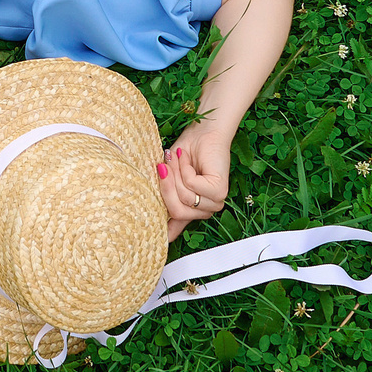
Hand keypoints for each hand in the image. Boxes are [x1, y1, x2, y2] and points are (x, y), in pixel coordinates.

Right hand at [157, 122, 232, 241]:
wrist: (203, 133)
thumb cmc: (186, 152)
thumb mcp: (168, 178)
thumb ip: (164, 200)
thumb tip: (156, 229)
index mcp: (191, 211)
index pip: (174, 230)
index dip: (163, 232)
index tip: (152, 239)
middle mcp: (204, 210)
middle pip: (176, 210)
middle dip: (166, 185)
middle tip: (165, 165)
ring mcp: (214, 202)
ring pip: (184, 197)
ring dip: (176, 173)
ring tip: (178, 158)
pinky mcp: (218, 191)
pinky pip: (192, 186)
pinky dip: (186, 169)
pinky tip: (189, 159)